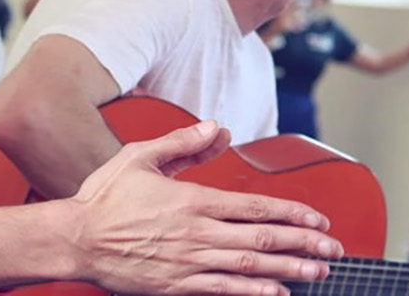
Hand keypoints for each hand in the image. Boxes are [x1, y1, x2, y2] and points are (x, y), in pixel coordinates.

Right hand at [71, 120, 342, 295]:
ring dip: (289, 269)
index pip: (254, 206)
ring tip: (318, 272)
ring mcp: (188, 262)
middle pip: (262, 238)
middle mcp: (196, 232)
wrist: (74, 239)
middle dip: (303, 243)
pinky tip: (278, 294)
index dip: (291, 213)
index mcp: (192, 200)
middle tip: (334, 248)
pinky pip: (224, 290)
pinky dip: (255, 293)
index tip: (317, 218)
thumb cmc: (105, 198)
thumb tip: (216, 128)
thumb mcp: (141, 156)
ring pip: (250, 266)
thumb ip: (182, 142)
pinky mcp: (177, 285)